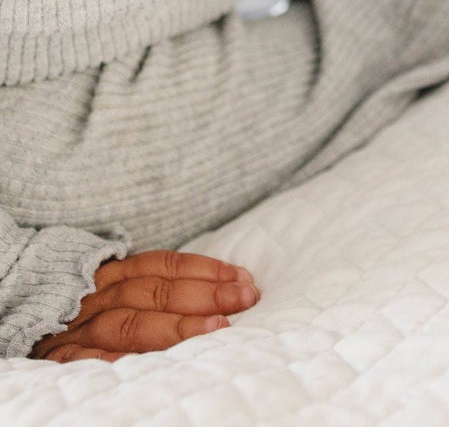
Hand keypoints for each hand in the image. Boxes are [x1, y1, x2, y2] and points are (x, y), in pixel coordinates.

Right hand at [30, 251, 259, 361]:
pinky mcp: (58, 362)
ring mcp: (75, 330)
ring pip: (128, 324)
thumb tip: (226, 286)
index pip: (164, 266)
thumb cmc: (87, 310)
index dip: (206, 270)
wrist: (16, 318)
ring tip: (215, 329)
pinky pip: (88, 362)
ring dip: (175, 326)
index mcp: (110, 275)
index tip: (244, 279)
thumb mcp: (116, 289)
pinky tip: (155, 363)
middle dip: (203, 295)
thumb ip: (157, 286)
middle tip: (243, 300)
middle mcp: (94, 298)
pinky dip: (120, 360)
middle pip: (153, 293)